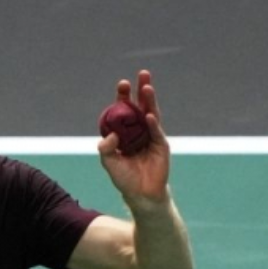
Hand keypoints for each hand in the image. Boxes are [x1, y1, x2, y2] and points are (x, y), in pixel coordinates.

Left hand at [97, 70, 170, 205]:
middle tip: (141, 74)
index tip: (122, 84)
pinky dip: (153, 124)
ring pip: (151, 114)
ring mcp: (151, 137)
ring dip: (149, 101)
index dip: (123, 97)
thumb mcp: (109, 162)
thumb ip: (106, 148)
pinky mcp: (161, 146)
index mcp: (125, 133)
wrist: (140, 194)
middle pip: (140, 107)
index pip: (124, 111)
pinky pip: (156, 132)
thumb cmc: (123, 178)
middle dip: (140, 91)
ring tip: (147, 87)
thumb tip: (111, 134)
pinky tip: (149, 115)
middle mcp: (139, 131)